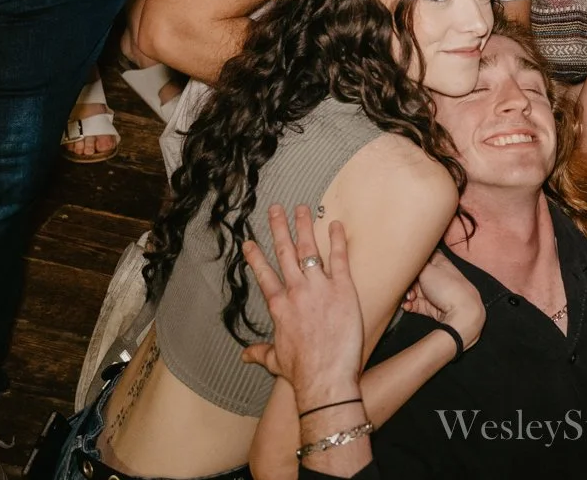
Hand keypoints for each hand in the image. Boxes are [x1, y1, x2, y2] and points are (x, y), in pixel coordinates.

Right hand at [237, 206, 363, 405]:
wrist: (325, 378)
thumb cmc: (301, 372)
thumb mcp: (275, 360)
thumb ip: (259, 353)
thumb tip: (243, 356)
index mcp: (279, 307)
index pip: (264, 275)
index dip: (256, 257)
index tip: (250, 241)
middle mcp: (296, 292)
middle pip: (285, 253)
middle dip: (279, 228)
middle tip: (275, 208)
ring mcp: (319, 288)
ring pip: (309, 250)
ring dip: (304, 227)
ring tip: (301, 208)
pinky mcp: (342, 289)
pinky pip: (339, 258)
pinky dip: (337, 240)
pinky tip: (335, 224)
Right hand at [402, 248, 486, 350]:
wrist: (461, 313)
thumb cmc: (447, 287)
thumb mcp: (428, 269)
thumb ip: (416, 264)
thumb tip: (409, 260)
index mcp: (441, 264)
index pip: (426, 257)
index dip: (415, 261)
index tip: (406, 267)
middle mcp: (439, 277)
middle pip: (417, 277)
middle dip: (409, 282)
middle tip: (406, 287)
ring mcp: (436, 293)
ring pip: (416, 291)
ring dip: (408, 295)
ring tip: (409, 299)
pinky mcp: (433, 307)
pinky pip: (418, 305)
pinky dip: (410, 305)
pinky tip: (407, 306)